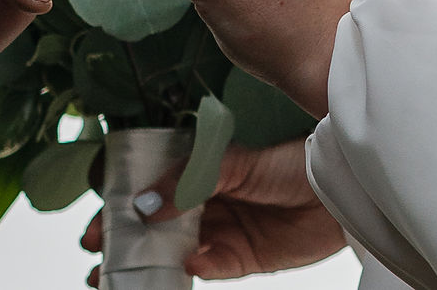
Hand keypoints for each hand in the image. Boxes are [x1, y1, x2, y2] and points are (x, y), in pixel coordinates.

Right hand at [80, 140, 345, 284]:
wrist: (339, 185)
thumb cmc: (288, 159)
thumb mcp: (232, 161)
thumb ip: (187, 181)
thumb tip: (144, 205)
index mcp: (195, 172)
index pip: (147, 189)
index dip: (119, 206)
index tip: (96, 223)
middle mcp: (202, 203)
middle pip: (152, 227)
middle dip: (123, 243)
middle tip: (97, 258)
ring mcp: (220, 231)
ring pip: (172, 251)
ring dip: (147, 264)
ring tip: (118, 277)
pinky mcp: (241, 258)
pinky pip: (209, 267)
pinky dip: (195, 268)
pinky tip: (185, 265)